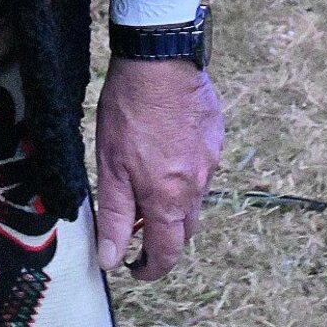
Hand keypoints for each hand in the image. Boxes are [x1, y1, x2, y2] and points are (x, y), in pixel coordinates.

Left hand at [94, 56, 224, 281]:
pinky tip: (169, 146)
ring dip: (176, 200)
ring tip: (151, 178)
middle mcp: (196, 186)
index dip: (151, 268)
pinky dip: (187, 169)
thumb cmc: (129, 109)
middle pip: (184, 229)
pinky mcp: (216, 136)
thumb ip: (113, 216)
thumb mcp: (110, 165)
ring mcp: (211, 160)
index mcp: (168, 199)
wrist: (159, 57)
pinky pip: (204, 166)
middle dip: (164, 235)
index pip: (167, 253)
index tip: (136, 268)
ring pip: (196, 197)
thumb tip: (111, 260)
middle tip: (139, 222)